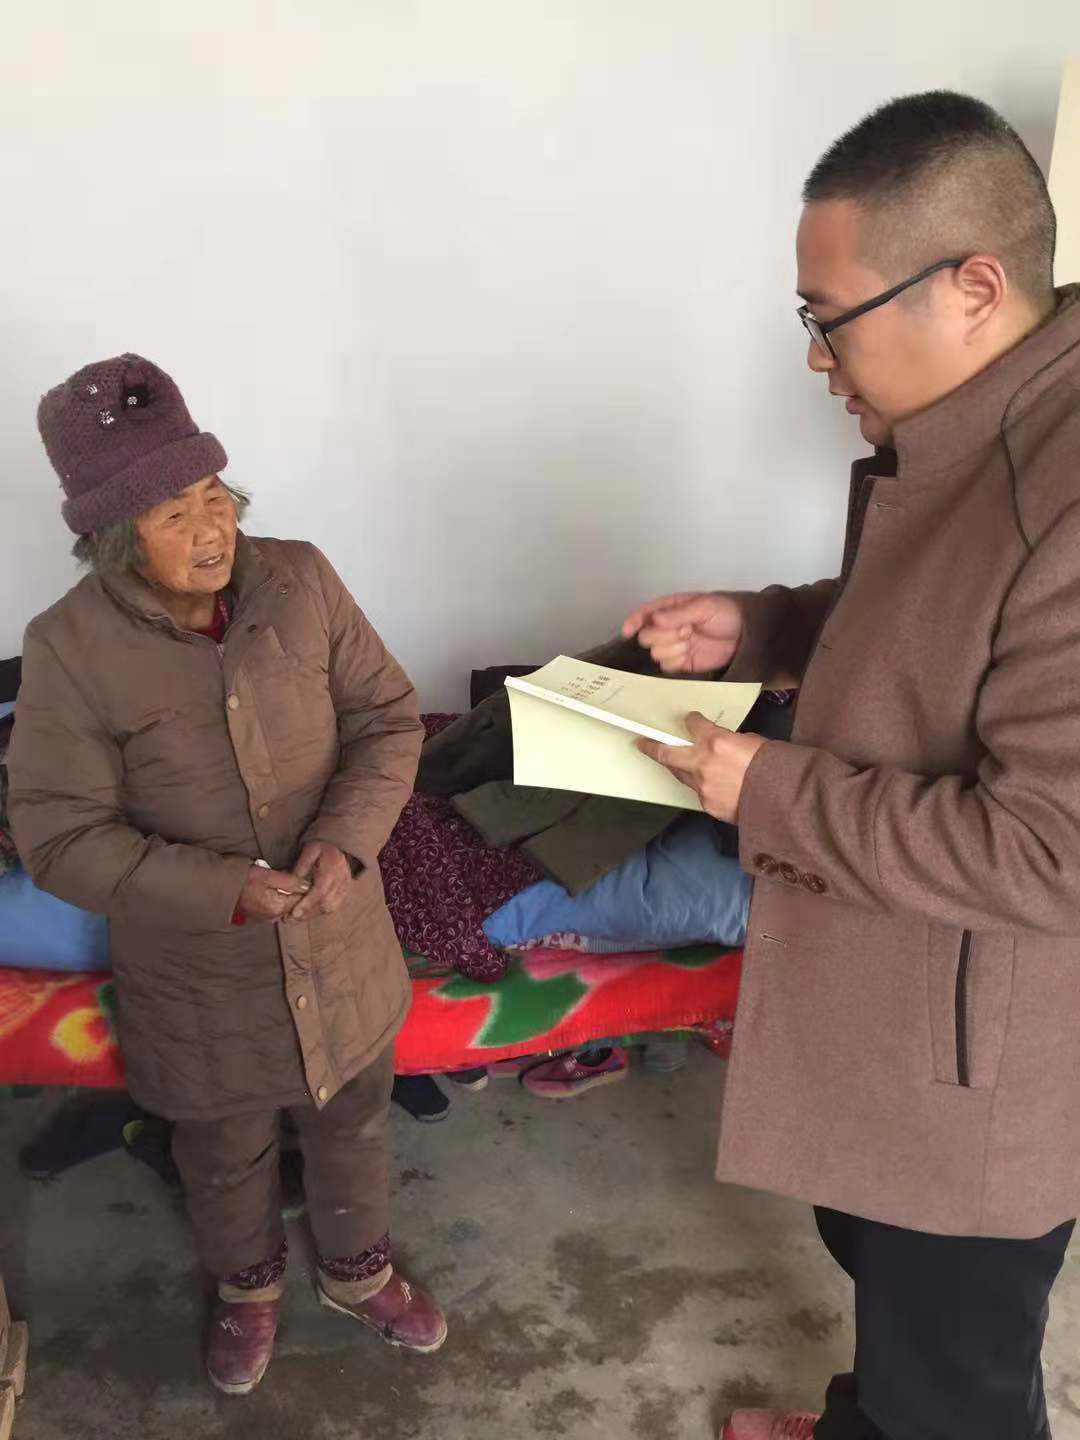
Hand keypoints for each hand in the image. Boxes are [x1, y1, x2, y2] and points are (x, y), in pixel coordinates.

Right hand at [238, 865, 309, 923]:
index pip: (302, 900)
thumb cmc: (243, 879)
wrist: (223, 887)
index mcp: (277, 907)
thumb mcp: (268, 875)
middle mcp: (274, 916)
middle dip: (298, 891)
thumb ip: (289, 882)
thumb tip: (306, 886)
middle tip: (296, 878)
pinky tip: (277, 888)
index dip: (306, 888)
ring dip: (289, 894)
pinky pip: (278, 906)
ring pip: (287, 905)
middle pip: (295, 904)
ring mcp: (268, 917)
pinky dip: (281, 898)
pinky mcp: (263, 915)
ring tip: (285, 881)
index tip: (306, 878)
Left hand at [289, 842, 354, 921]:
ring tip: (296, 918)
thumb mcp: (309, 851)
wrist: (340, 846)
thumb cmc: (322, 847)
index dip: (307, 903)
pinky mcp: (345, 892)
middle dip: (307, 913)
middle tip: (289, 918)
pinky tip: (308, 913)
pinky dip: (319, 911)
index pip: (320, 891)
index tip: (294, 912)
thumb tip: (289, 884)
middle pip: (325, 903)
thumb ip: (301, 867)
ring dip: (312, 914)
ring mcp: (345, 888)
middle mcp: (341, 881)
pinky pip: (334, 906)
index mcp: (332, 870)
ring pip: (330, 907)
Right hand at [621, 592, 743, 673]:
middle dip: (664, 635)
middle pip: (646, 637)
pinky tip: (689, 654)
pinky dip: (677, 661)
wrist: (747, 636)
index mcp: (670, 608)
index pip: (644, 614)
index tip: (628, 631)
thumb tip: (655, 619)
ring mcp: (674, 646)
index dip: (634, 621)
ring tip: (692, 641)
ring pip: (656, 653)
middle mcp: (667, 627)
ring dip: (673, 648)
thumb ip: (679, 613)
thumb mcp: (705, 606)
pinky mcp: (682, 663)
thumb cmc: (728, 613)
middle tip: (686, 630)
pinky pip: (667, 666)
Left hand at [638, 712, 765, 822]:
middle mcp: (702, 763)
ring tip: (675, 764)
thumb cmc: (773, 767)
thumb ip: (731, 742)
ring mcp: (702, 786)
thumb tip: (725, 746)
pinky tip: (710, 786)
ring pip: (681, 775)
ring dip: (678, 768)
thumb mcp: (752, 742)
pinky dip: (702, 787)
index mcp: (716, 741)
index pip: (694, 725)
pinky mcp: (707, 805)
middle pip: (668, 753)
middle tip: (642, 743)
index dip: (691, 721)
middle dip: (653, 747)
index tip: (689, 720)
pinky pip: (699, 792)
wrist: (780, 801)